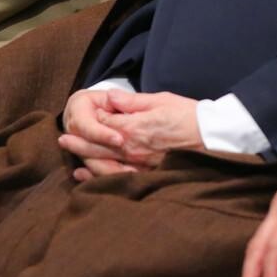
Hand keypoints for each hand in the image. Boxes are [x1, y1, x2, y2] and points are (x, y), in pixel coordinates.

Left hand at [59, 90, 201, 179]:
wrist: (213, 138)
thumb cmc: (189, 115)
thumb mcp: (160, 100)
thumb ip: (132, 102)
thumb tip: (110, 97)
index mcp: (133, 126)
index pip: (102, 123)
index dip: (88, 119)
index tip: (77, 116)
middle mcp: (132, 148)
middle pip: (97, 146)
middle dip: (78, 141)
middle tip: (63, 138)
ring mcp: (139, 164)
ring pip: (103, 164)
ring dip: (85, 159)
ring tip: (72, 156)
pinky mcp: (147, 174)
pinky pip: (118, 179)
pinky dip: (100, 177)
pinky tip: (89, 176)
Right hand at [60, 89, 141, 179]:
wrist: (102, 108)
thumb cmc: (112, 99)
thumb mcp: (116, 96)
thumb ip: (120, 98)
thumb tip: (113, 95)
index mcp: (78, 109)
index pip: (86, 126)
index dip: (101, 134)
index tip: (119, 140)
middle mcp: (73, 130)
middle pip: (85, 149)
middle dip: (106, 156)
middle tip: (128, 164)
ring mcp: (77, 146)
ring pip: (89, 163)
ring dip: (108, 170)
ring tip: (130, 173)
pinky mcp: (85, 158)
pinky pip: (93, 172)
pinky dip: (105, 177)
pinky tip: (120, 180)